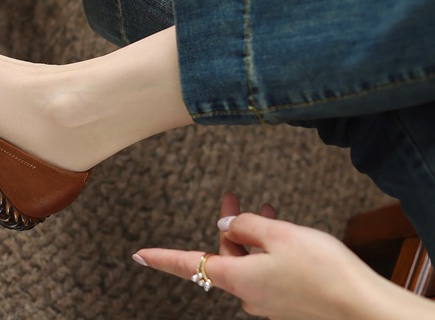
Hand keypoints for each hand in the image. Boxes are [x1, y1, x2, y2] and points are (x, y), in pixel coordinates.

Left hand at [133, 193, 434, 319]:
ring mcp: (267, 301)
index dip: (161, 257)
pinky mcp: (286, 303)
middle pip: (225, 253)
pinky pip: (266, 270)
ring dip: (253, 233)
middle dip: (230, 224)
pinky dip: (268, 249)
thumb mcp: (277, 233)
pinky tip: (282, 230)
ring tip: (267, 208)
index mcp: (236, 278)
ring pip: (248, 259)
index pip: (188, 263)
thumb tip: (225, 223)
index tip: (138, 254)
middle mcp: (247, 294)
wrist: (363, 307)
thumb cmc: (321, 269)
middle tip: (234, 193)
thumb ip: (244, 224)